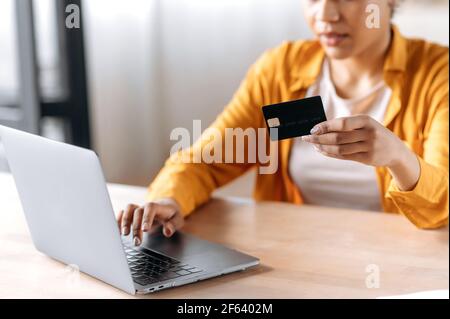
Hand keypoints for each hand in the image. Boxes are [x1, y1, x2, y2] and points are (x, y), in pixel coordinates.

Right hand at [117, 201, 183, 245]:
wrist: (167, 206)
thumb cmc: (172, 214)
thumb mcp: (178, 219)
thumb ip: (173, 225)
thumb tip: (168, 232)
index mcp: (157, 206)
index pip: (151, 208)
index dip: (147, 218)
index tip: (145, 230)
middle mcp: (146, 206)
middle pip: (138, 212)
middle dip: (136, 227)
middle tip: (137, 242)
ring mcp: (139, 209)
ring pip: (128, 210)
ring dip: (125, 222)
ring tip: (124, 235)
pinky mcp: (133, 214)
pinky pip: (123, 213)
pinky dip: (119, 220)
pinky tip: (117, 231)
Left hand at [301, 115, 419, 189]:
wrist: (395, 150)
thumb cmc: (373, 133)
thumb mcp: (365, 124)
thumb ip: (347, 126)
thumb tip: (321, 128)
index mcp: (366, 120)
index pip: (342, 123)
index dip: (326, 126)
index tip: (312, 129)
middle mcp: (368, 133)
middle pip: (338, 137)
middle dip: (320, 138)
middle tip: (307, 138)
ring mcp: (369, 147)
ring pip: (340, 148)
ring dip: (323, 147)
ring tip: (313, 145)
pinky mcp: (367, 158)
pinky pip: (344, 156)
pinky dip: (331, 154)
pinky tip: (322, 151)